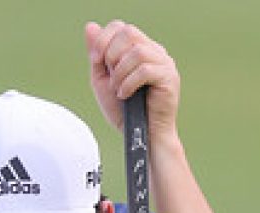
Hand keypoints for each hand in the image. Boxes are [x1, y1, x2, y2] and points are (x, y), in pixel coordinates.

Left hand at [85, 21, 180, 143]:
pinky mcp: (169, 77)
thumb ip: (98, 55)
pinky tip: (125, 95)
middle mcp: (154, 51)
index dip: (104, 39)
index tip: (95, 59)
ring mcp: (164, 63)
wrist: (139, 137)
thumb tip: (90, 26)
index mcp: (139, 49)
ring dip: (120, 73)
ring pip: (137, 51)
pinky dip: (129, 83)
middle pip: (129, 33)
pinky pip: (145, 69)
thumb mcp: (104, 81)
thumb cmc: (124, 112)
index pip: (121, 28)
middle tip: (110, 78)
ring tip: (118, 90)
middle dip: (111, 54)